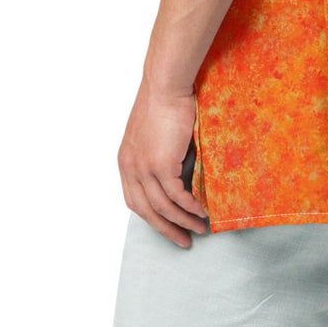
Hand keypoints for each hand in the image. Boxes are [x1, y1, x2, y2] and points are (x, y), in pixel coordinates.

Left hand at [119, 78, 210, 248]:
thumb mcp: (154, 134)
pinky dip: (189, 207)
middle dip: (165, 229)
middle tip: (183, 241)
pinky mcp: (160, 164)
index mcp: (126, 161)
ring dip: (182, 222)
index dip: (151, 217)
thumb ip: (159, 155)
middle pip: (145, 210)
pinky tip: (201, 212)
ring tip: (199, 229)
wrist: (165, 86)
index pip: (135, 200)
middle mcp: (130, 167)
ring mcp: (143, 167)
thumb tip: (180, 174)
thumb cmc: (164, 102)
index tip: (168, 226)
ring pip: (162, 207)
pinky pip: (176, 196)